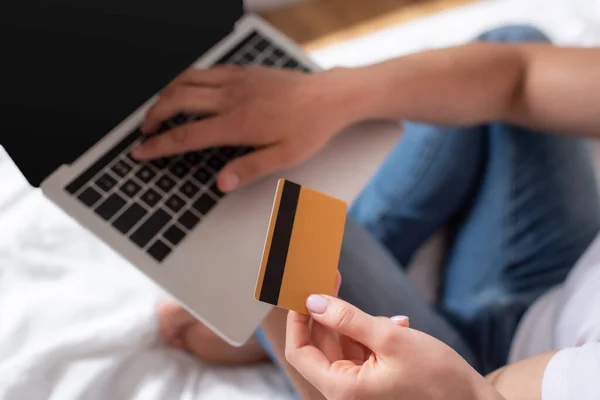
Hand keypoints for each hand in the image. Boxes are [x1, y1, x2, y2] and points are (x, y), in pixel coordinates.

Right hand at [133, 65, 360, 191]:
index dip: (158, 145)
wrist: (329, 96)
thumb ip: (249, 169)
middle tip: (144, 132)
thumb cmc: (310, 128)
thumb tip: (220, 183)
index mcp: (238, 123)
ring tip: (158, 110)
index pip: (186, 135)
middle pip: (176, 100)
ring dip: (165, 94)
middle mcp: (231, 97)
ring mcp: (236, 80)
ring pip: (186, 79)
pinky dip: (187, 80)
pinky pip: (205, 70)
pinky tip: (188, 91)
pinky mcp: (243, 71)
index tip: (140, 151)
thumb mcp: (284, 157)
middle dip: (153, 116)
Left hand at [285, 296, 502, 399]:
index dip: (298, 320)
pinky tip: (397, 326)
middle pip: (322, 345)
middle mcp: (347, 390)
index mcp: (342, 388)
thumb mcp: (390, 339)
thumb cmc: (437, 377)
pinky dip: (373, 334)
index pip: (300, 351)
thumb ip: (347, 319)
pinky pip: (362, 350)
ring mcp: (361, 385)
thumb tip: (314, 302)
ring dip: (357, 323)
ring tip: (383, 316)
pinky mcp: (376, 379)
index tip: (303, 292)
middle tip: (335, 281)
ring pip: (344, 345)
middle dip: (329, 313)